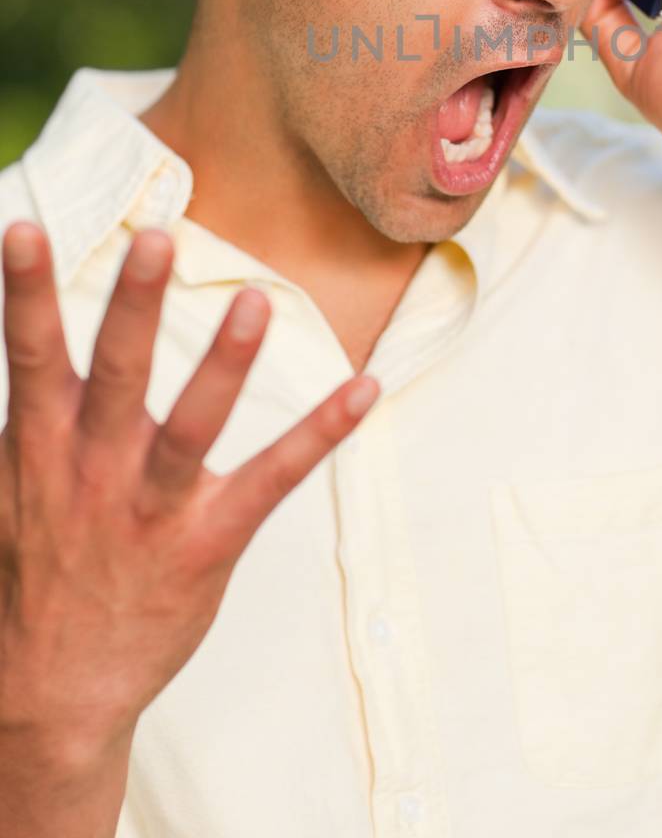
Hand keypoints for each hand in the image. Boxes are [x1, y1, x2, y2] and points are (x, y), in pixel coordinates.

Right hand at [0, 220, 378, 770]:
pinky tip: (366, 388)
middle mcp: (93, 470)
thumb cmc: (29, 572)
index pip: (29, 354)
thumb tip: (17, 344)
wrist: (46, 693)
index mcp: (38, 447)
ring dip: (224, 364)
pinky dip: (321, 433)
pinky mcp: (209, 542)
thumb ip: (22, 415)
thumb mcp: (2, 490)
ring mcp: (153, 508)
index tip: (27, 227)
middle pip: (115, 375)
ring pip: (192, 426)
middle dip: (132, 306)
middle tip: (156, 238)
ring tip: (256, 300)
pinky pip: (273, 479)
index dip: (29, 290)